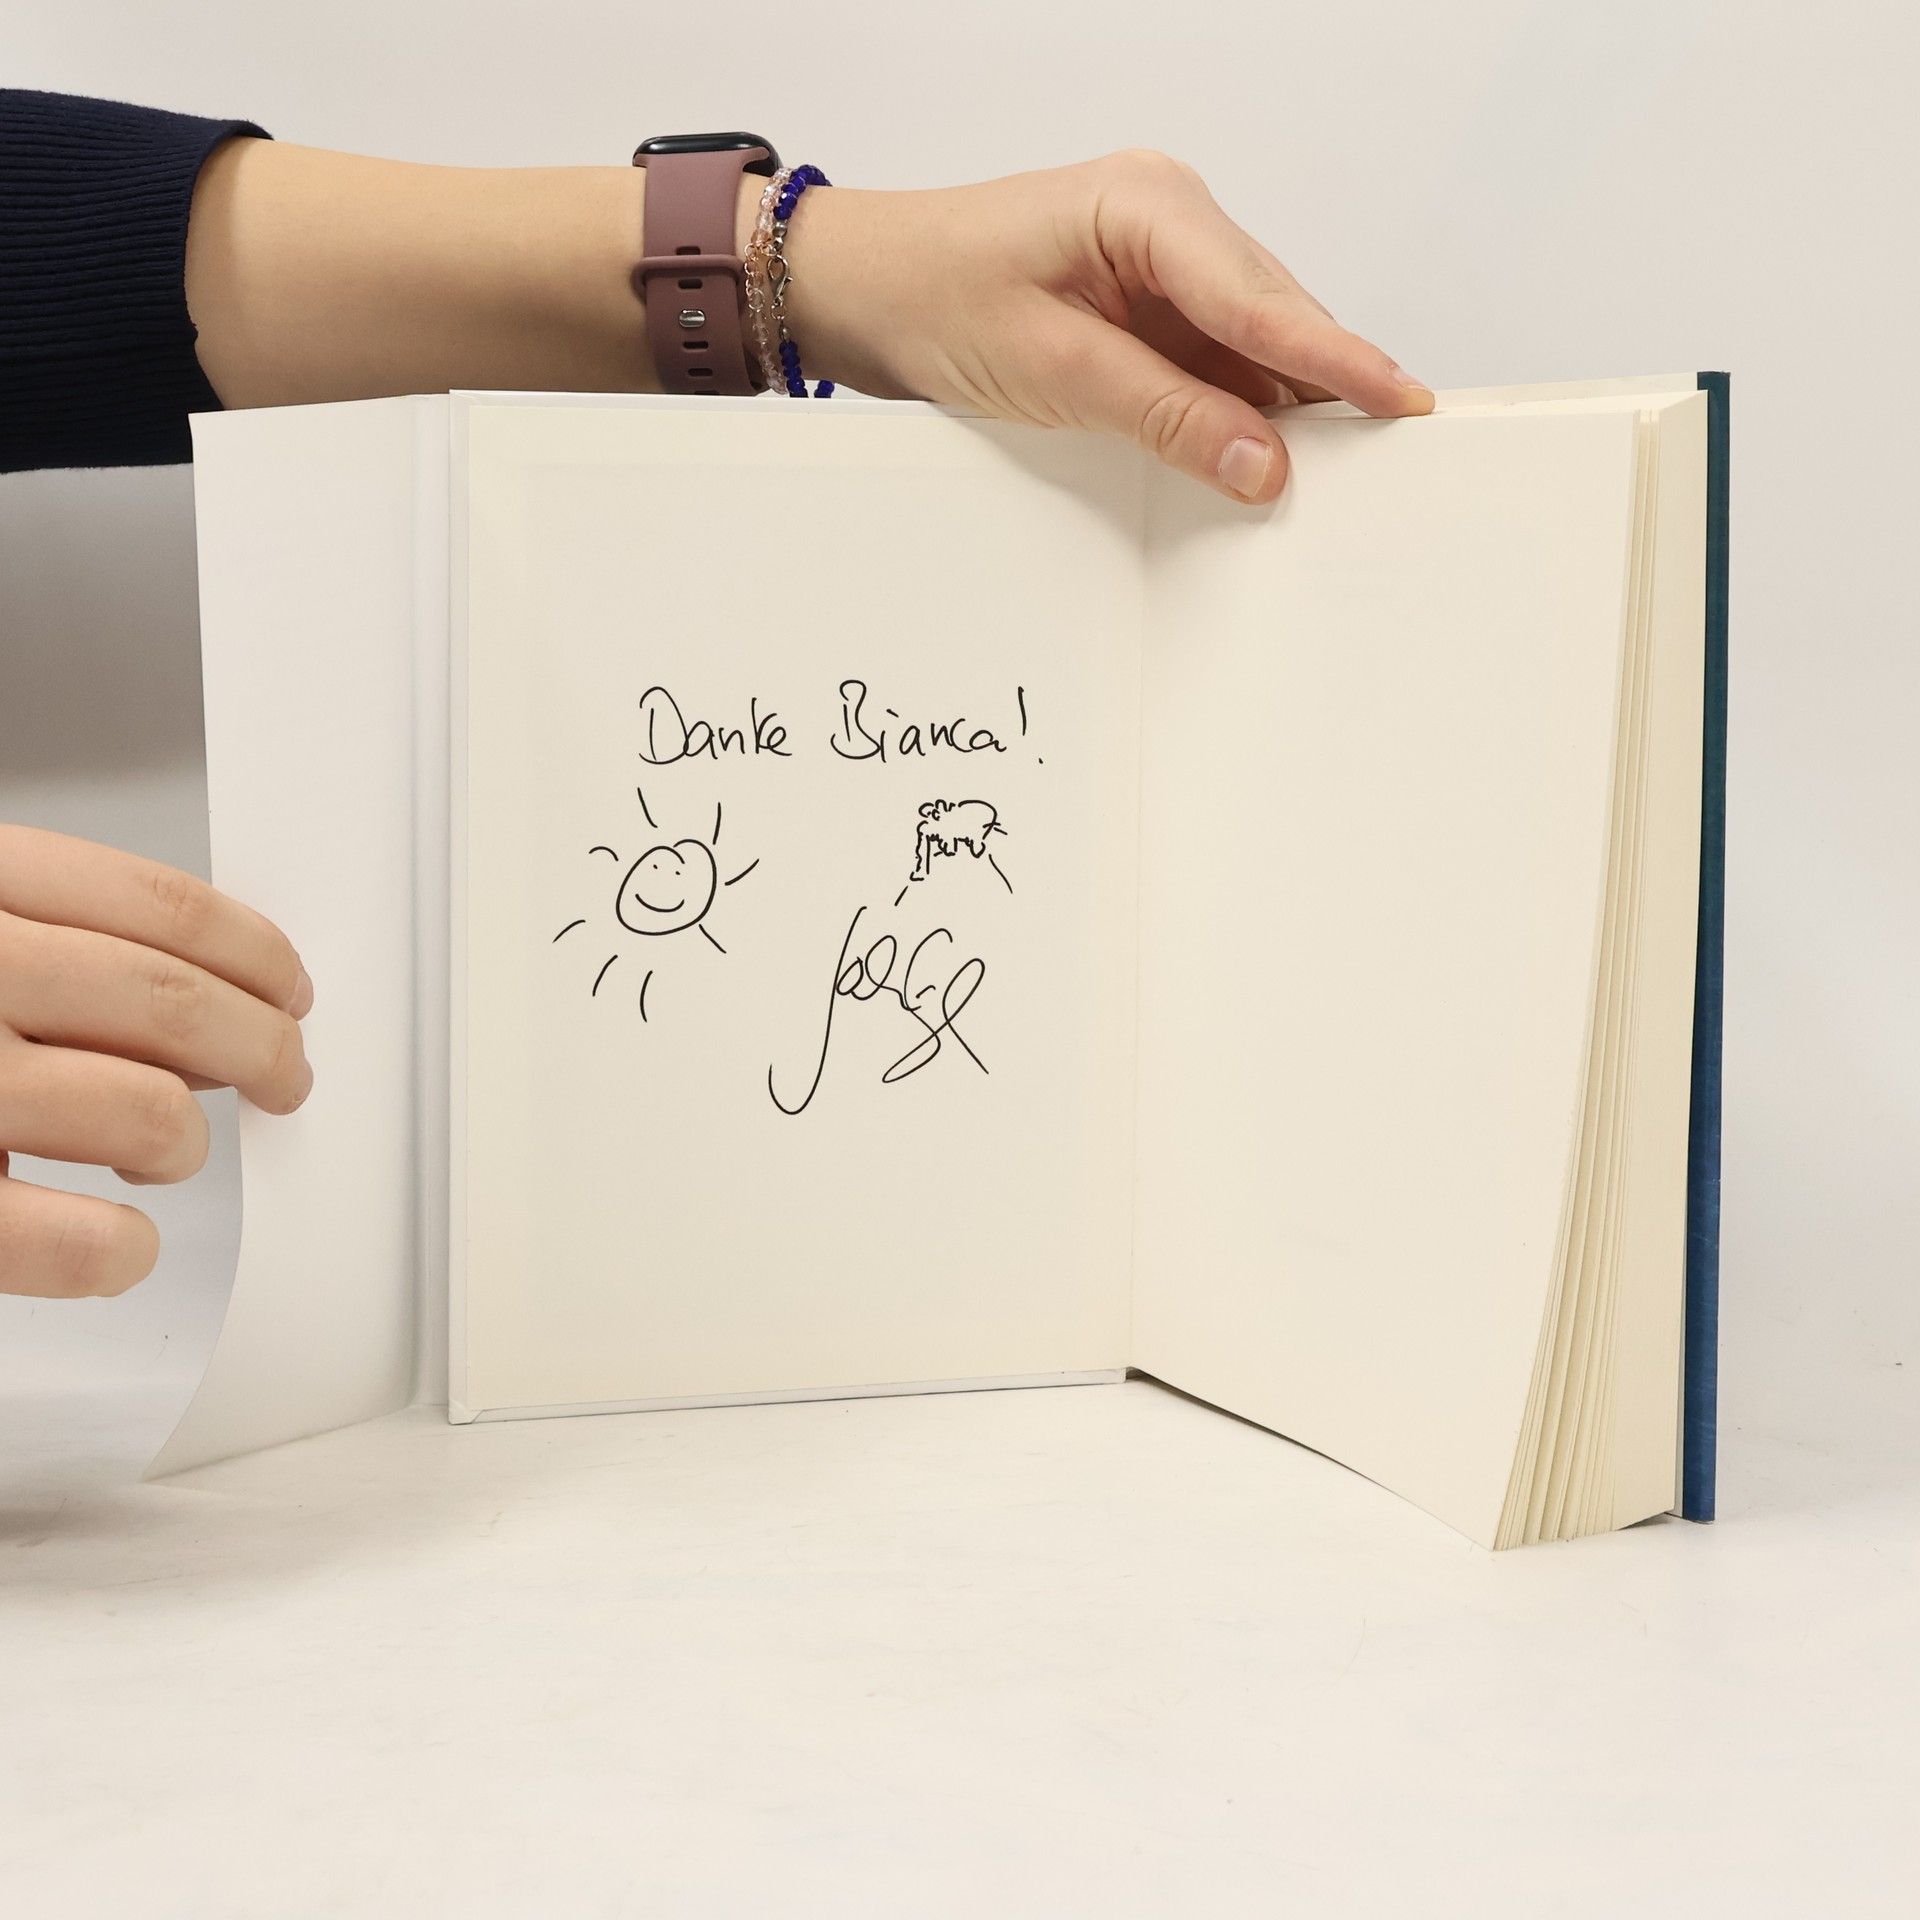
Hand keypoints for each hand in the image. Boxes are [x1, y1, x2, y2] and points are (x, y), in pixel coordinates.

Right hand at [0, 826, 312, 1298]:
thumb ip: (31, 926)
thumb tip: (193, 983)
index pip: (156, 907)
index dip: (254, 955)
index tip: (291, 991)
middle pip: (177, 1007)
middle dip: (263, 1051)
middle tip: (284, 1078)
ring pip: (144, 1115)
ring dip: (184, 1143)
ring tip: (166, 1151)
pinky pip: (70, 1242)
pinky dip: (121, 1250)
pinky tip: (119, 1243)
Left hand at [789, 149, 1432, 503]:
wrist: (862, 289)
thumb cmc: (933, 299)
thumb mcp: (1051, 368)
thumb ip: (1164, 415)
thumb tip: (1263, 463)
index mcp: (1148, 206)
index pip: (1261, 297)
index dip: (1334, 357)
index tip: (1400, 402)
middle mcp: (1168, 222)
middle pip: (1272, 316)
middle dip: (1323, 387)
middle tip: (1386, 458)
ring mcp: (1160, 263)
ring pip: (1248, 345)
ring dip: (1278, 408)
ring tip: (1335, 473)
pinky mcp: (1145, 307)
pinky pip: (1211, 363)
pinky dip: (1231, 411)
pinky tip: (1257, 457)